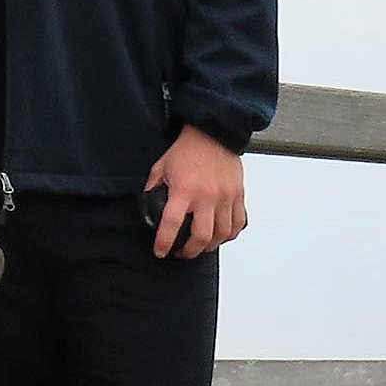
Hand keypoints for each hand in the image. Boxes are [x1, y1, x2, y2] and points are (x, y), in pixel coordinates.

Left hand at [145, 125, 246, 257]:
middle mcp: (207, 196)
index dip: (164, 242)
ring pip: (222, 234)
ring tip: (200, 246)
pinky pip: (239, 223)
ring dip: (210, 246)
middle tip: (182, 252)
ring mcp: (225, 197)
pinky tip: (220, 235)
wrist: (213, 133)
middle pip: (201, 237)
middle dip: (190, 251)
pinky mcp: (238, 195)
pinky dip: (229, 234)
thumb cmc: (188, 149)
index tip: (161, 251)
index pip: (172, 224)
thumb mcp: (161, 167)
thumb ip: (153, 188)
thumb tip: (147, 204)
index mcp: (184, 190)